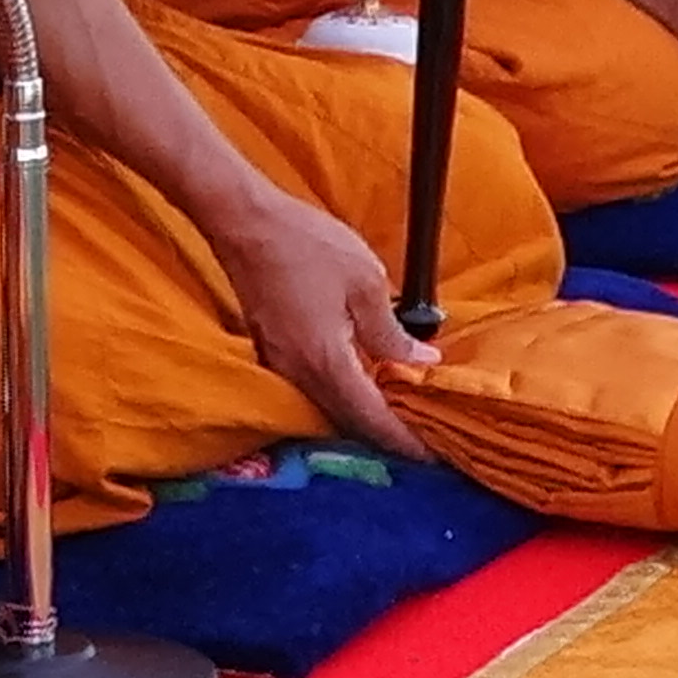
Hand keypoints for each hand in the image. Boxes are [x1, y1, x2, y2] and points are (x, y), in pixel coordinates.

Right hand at [200, 184, 429, 454]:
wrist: (245, 223)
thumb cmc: (305, 244)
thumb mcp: (366, 282)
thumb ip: (391, 332)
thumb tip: (420, 361)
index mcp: (326, 362)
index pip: (372, 419)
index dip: (404, 441)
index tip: (433, 454)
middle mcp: (299, 374)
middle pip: (349, 424)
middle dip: (387, 436)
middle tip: (423, 438)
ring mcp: (281, 365)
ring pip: (330, 408)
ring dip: (365, 417)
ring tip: (400, 413)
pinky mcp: (273, 351)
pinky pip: (313, 388)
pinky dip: (344, 395)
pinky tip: (365, 382)